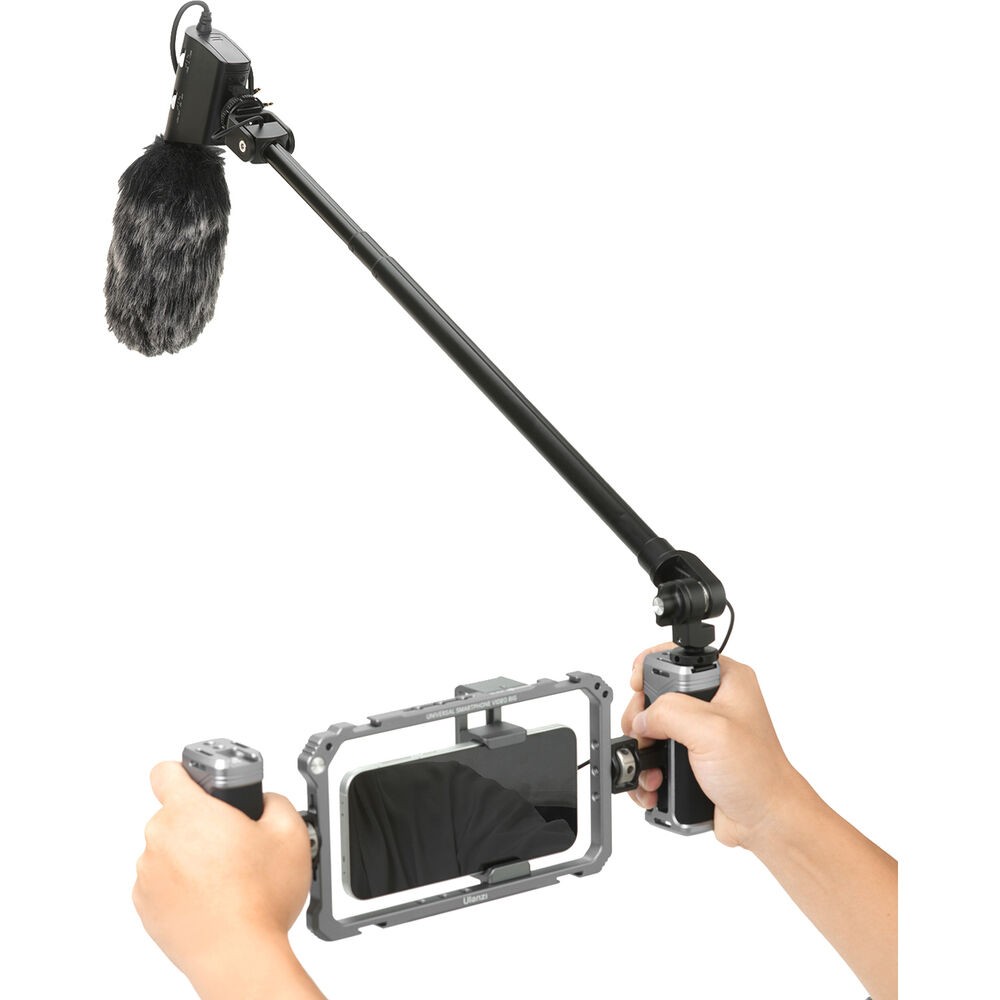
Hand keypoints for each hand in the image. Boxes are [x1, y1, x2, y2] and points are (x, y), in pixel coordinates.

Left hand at [134, 762, 312, 993]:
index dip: (183, 772)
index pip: (166, 771)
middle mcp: (160, 839)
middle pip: (174, 814)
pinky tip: (210, 897)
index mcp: (189, 812)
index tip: (197, 781)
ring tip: (225, 876)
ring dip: (190, 855)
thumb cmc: (259, 900)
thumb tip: (264, 801)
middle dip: (201, 822)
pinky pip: (161, 881)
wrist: (239, 956)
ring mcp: (148, 875)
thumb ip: (274, 800)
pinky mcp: (145, 907)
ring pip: (168, 849)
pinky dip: (180, 884)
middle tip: (232, 841)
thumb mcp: (291, 832)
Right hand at [620, 644, 805, 849]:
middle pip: (656, 693)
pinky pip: (655, 754)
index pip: (676, 657)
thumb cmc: (759, 775)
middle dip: (641, 716)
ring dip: (642, 748)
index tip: (637, 687)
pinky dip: (647, 769)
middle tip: (642, 733)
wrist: (766, 821)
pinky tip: (654, 782)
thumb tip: (642, 717)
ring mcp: (699, 730)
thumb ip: (669, 712)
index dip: (650, 668)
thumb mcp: (712, 730)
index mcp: (725, 679)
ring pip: (651, 726)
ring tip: (651, 767)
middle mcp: (711, 701)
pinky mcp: (690, 756)